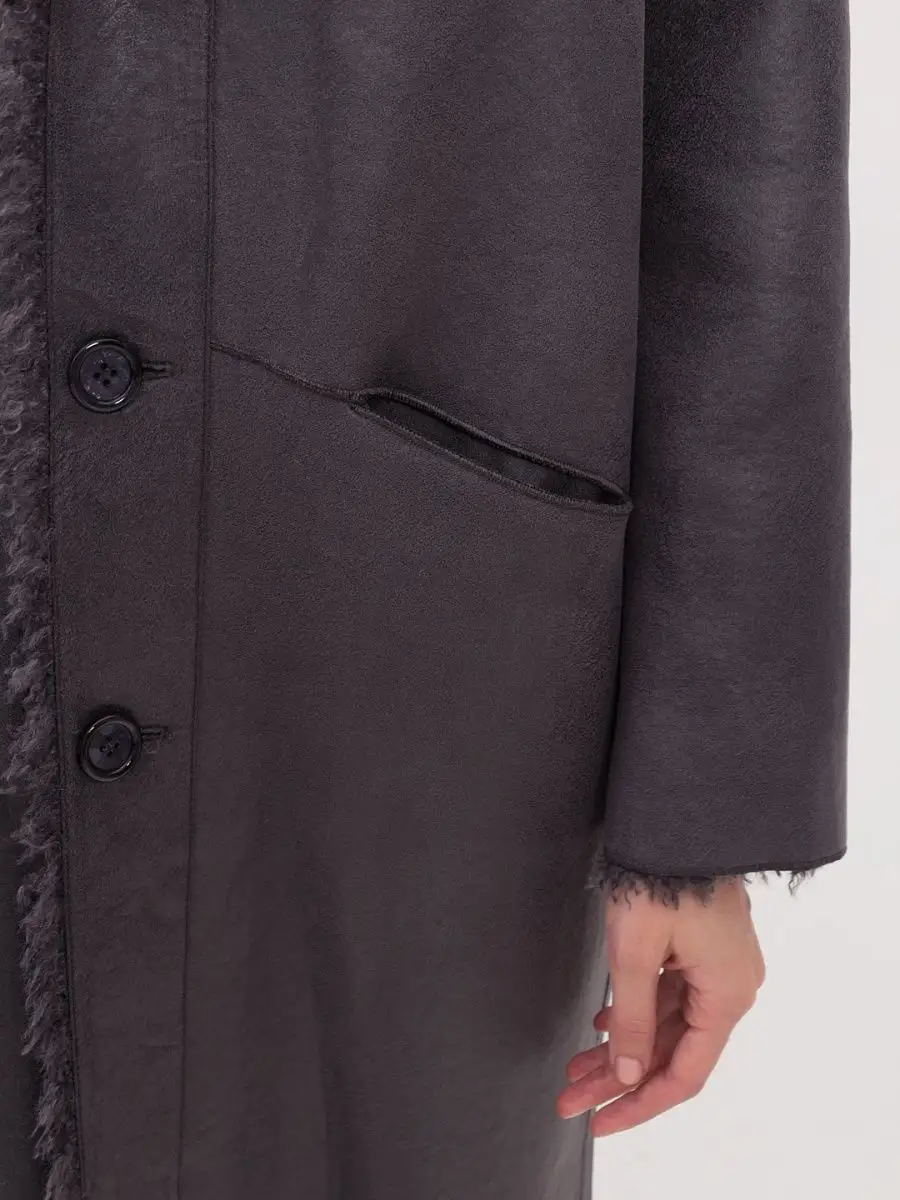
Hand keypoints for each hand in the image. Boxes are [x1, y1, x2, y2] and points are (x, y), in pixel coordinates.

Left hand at [556, 876, 764, 1134]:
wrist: (675, 815)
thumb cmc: (659, 877)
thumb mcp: (636, 954)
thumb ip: (635, 1021)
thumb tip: (630, 1075)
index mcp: (727, 995)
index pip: (685, 1074)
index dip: (639, 1104)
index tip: (598, 1122)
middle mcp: (731, 986)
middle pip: (672, 1051)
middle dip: (617, 1077)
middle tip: (569, 1098)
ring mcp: (718, 965)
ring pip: (666, 1023)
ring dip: (621, 1045)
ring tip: (574, 1066)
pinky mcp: (701, 945)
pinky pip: (669, 994)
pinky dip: (635, 1012)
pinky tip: (602, 1023)